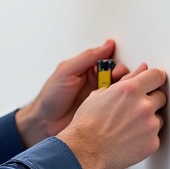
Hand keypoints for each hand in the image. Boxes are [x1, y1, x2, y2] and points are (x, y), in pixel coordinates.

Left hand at [15, 40, 132, 146]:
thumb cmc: (51, 97)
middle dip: (123, 78)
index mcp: (88, 69)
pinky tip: (122, 106)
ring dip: (124, 92)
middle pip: (119, 76)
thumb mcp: (66, 71)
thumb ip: (87, 57)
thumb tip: (107, 45)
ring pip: (121, 91)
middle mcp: (96, 82)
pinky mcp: (103, 112)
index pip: (110, 62)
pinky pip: (118, 106)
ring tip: (121, 96)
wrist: (44, 122)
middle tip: (120, 84)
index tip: (118, 70)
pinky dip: (123, 105)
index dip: (116, 65)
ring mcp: (100, 97)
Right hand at [56, 63, 166, 168]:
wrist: (84, 150)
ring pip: (159, 117)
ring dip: (149, 119)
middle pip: (161, 96)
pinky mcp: (152, 143)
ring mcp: (150, 125)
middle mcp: (143, 106)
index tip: (154, 82)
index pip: (157, 76)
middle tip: (136, 108)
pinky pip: (155, 136)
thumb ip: (126, 80)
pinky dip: (146, 137)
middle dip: (151, 100)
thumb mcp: (100, 94)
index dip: (155, 78)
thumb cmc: (87, 124)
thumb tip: (141, 70)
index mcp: (131, 89)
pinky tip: (131, 138)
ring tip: (130, 126)